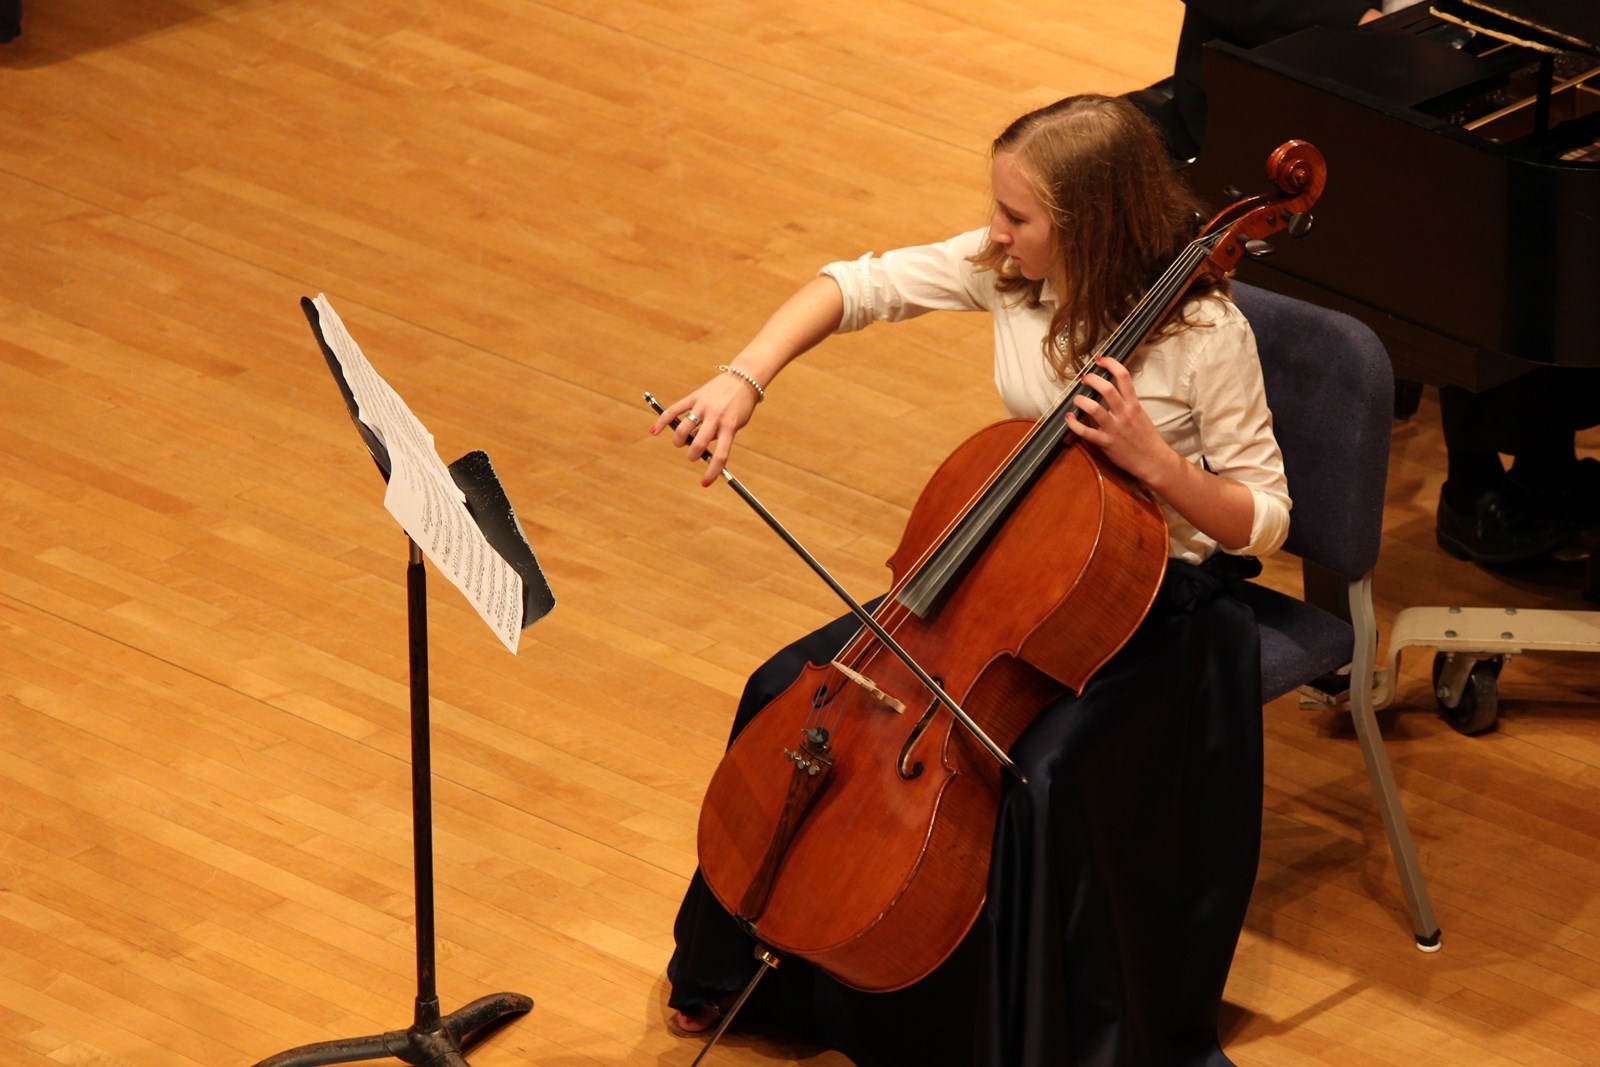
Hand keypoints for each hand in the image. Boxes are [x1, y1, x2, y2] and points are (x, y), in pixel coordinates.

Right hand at [651, 371, 758, 484]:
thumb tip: (699, 449)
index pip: (720, 455)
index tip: (704, 483)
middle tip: (692, 455)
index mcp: (730, 426)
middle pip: (698, 444)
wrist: (744, 378)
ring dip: (678, 441)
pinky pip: (675, 410)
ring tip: (680, 442)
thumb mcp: (736, 423)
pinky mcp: (695, 396)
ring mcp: (704, 406)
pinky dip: (662, 421)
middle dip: (692, 455)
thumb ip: (719, 436)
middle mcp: (716, 417)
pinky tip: (654, 431)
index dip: (712, 472)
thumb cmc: (741, 406)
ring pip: (683, 429)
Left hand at [1063, 355, 1177, 486]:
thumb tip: (1109, 391)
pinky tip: (1069, 418)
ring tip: (1077, 399)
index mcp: (1133, 404)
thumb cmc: (1146, 438)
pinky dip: (1073, 423)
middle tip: (1085, 379)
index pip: (1123, 376)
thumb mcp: (1139, 414)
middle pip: (1106, 388)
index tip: (1100, 360)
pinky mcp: (1105, 442)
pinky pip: (1085, 431)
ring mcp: (1114, 428)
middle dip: (1092, 380)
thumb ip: (1126, 403)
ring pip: (1093, 408)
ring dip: (1080, 400)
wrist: (1153, 460)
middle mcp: (1123, 413)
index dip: (1110, 363)